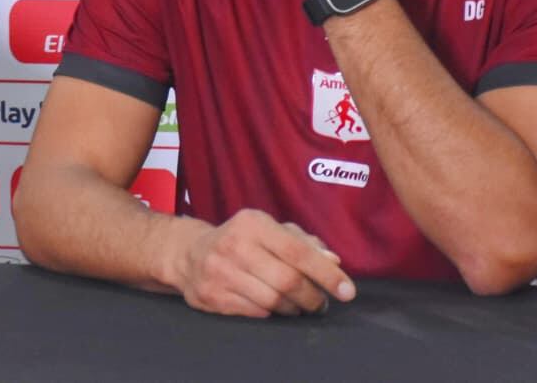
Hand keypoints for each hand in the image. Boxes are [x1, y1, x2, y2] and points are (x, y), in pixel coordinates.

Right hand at [166, 209, 356, 317]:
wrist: (189, 252)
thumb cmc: (240, 239)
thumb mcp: (268, 229)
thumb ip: (302, 241)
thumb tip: (332, 259)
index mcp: (253, 223)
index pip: (298, 251)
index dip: (326, 273)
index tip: (347, 291)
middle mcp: (234, 245)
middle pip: (287, 281)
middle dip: (312, 297)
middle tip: (320, 303)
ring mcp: (220, 272)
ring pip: (272, 302)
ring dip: (293, 308)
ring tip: (298, 305)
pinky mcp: (211, 295)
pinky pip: (254, 313)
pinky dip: (270, 313)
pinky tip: (273, 307)